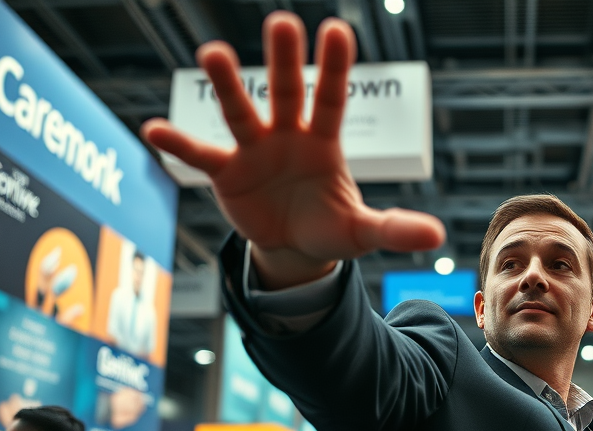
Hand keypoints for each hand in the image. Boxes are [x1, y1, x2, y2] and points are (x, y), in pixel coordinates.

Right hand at [141, 14, 444, 289]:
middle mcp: (288, 136)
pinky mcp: (226, 173)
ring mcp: (254, 151)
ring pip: (241, 112)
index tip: (338, 29)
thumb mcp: (363, 231)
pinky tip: (154, 130)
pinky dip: (179, 144)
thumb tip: (438, 235)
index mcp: (324, 144)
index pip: (333, 100)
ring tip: (214, 53)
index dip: (335, 68)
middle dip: (285, 60)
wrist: (293, 247)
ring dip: (228, 85)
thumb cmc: (330, 227)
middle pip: (288, 93)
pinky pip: (200, 156)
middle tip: (283, 22)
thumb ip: (395, 228)